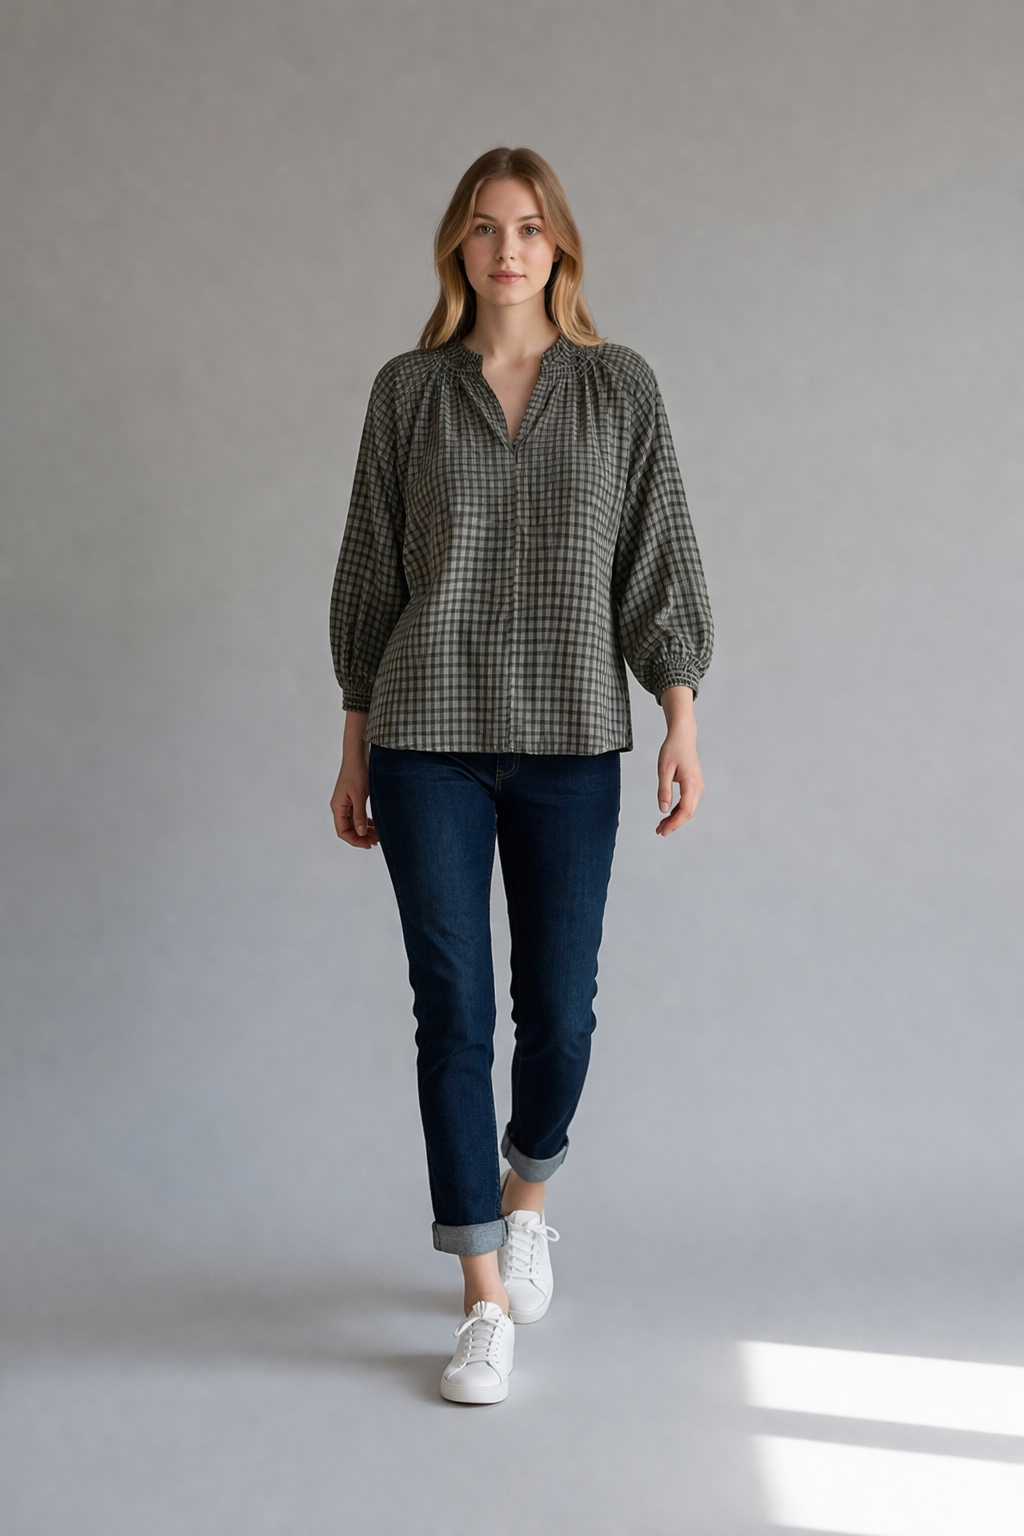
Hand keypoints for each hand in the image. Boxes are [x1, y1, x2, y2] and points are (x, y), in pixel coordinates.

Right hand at [330, 712, 378, 848]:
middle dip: (362, 837)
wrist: (358, 756)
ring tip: (378, 835)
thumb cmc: (356, 772)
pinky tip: (375, 824)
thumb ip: (359, 815)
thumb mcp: (359, 796)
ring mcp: (346, 803)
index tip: (369, 844)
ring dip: (365, 830)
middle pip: (348, 829)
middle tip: (376, 841)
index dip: (356, 840)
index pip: (343, 832)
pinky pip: (357, 815)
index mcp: (338, 807)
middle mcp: (340, 807)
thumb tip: (361, 833)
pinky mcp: (353, 799)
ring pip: (354, 823)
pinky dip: (366, 822)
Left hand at [656, 685, 704, 835]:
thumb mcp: (664, 770)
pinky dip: (679, 810)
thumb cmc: (673, 750)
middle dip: (674, 824)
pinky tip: (669, 813)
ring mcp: (698, 786)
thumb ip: (664, 790)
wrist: (683, 737)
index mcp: (691, 784)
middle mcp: (698, 787)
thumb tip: (663, 809)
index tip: (663, 831)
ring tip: (662, 825)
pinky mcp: (695, 785)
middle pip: (688, 813)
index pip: (685, 810)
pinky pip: (688, 802)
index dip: (674, 823)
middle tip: (660, 831)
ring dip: (676, 818)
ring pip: (689, 809)